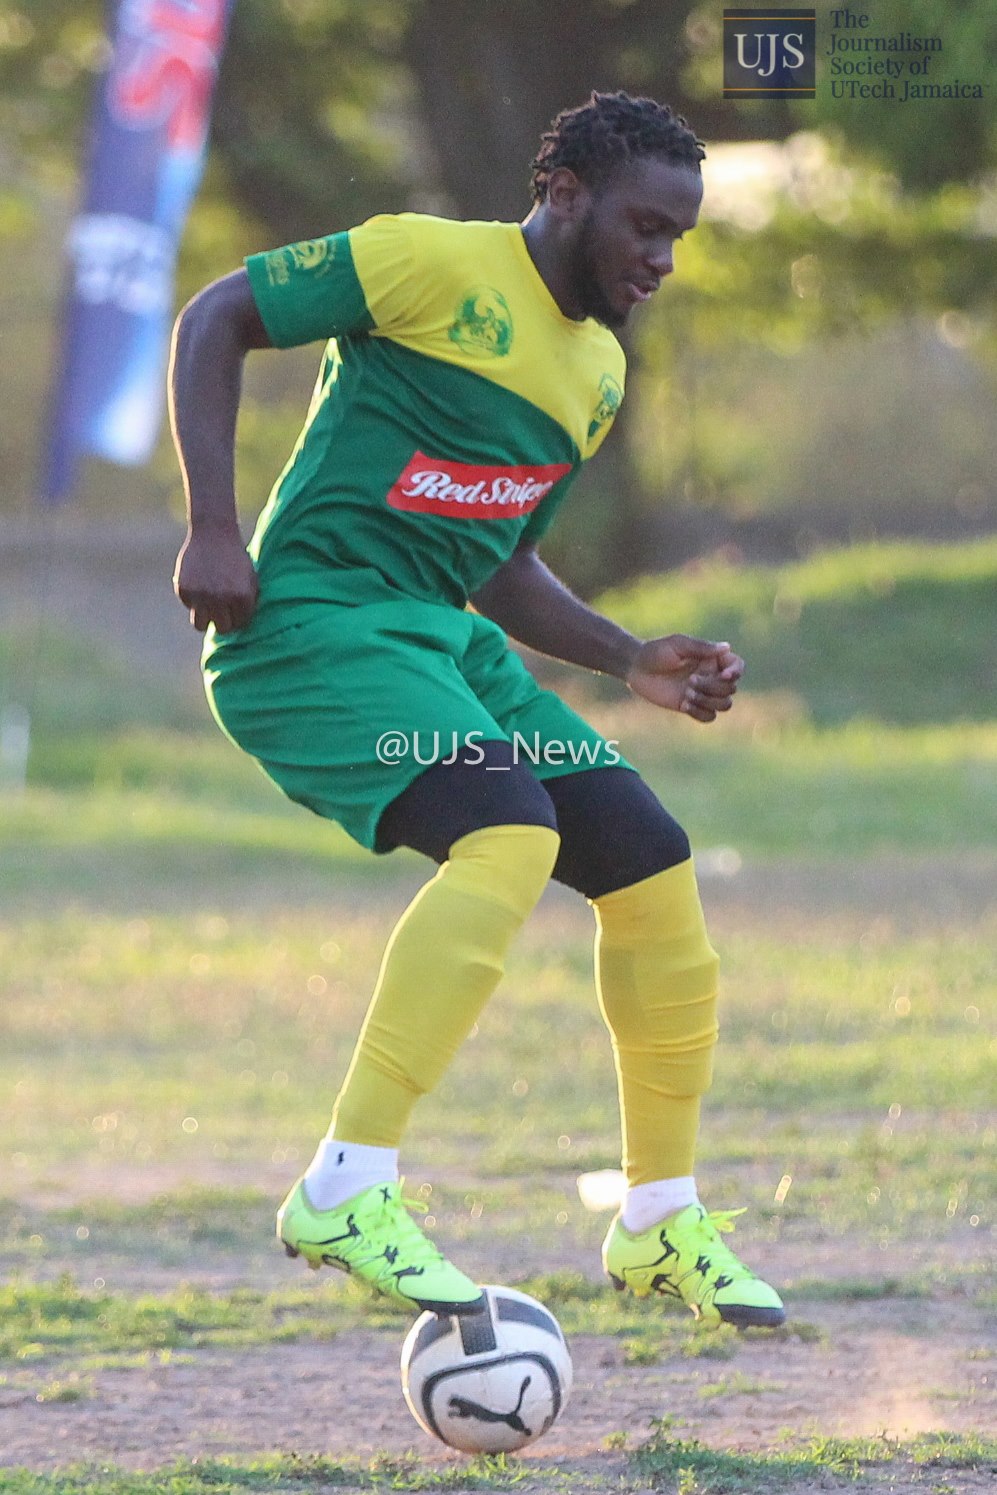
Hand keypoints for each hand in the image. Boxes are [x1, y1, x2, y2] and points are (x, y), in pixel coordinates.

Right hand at [173, 523, 258, 632]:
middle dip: (223, 621)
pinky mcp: (184, 590)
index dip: (237, 617)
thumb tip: (241, 627)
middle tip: (221, 610)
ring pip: (200, 625)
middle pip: (222, 629)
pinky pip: (188, 605)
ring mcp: (200, 595)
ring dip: (204, 617)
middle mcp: (221, 599)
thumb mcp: (250, 578)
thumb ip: (248, 602)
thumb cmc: (235, 556)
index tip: (234, 609)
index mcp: (242, 597)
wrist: (214, 532)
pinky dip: (192, 598)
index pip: (240, 624)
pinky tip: (197, 582)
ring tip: (207, 604)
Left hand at [626, 635, 743, 722]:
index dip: (736, 672)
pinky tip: (683, 704)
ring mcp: (703, 693)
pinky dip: (699, 712)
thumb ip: (702, 648)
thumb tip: (727, 647)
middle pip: (731, 689)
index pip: (737, 666)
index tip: (724, 675)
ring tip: (686, 694)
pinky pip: (709, 717)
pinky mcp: (692, 706)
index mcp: (712, 659)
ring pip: (724, 704)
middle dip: (713, 687)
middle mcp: (711, 676)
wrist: (636, 668)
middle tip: (690, 681)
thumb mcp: (679, 645)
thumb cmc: (656, 651)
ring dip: (708, 701)